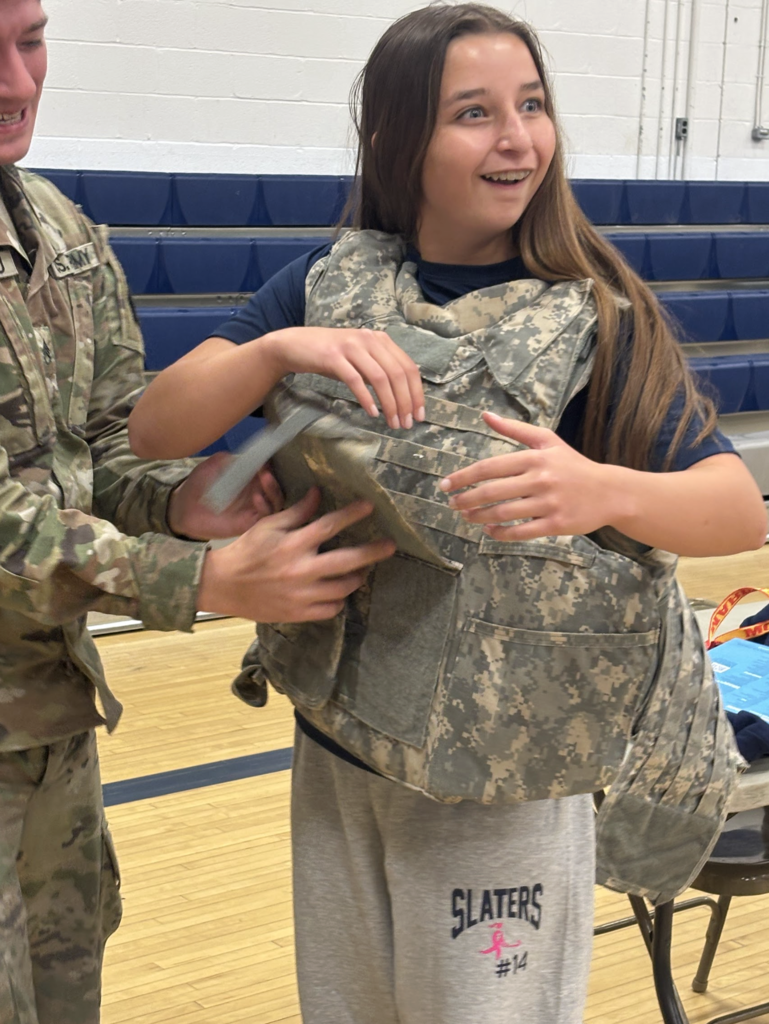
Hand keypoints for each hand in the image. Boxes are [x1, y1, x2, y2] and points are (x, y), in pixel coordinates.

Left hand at [167, 451, 283, 539]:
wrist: (185, 507)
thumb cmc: (200, 484)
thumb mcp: (215, 465)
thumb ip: (232, 459)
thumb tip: (250, 455)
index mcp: (250, 477)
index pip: (269, 469)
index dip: (271, 463)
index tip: (267, 456)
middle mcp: (256, 491)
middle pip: (276, 484)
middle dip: (275, 476)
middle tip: (266, 469)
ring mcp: (255, 507)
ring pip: (276, 500)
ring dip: (273, 489)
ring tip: (265, 478)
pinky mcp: (250, 522)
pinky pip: (265, 515)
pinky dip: (265, 506)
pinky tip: (257, 497)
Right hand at [197, 488, 396, 621]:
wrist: (223, 585)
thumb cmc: (247, 551)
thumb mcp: (269, 526)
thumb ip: (296, 512)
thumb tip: (318, 493)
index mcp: (294, 544)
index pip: (330, 526)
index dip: (353, 514)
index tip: (370, 506)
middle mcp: (302, 569)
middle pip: (348, 561)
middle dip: (373, 552)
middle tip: (390, 546)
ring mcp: (302, 594)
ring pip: (343, 588)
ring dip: (356, 578)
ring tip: (360, 571)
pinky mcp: (299, 613)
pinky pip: (330, 610)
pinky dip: (337, 601)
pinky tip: (337, 593)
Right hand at [263, 326, 423, 429]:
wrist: (294, 346)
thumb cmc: (331, 357)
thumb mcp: (360, 360)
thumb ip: (380, 371)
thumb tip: (403, 397)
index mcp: (380, 340)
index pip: (409, 367)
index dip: (417, 393)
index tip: (419, 415)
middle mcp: (369, 339)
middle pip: (398, 373)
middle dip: (406, 402)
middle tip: (407, 424)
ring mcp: (351, 346)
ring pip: (380, 378)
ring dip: (390, 404)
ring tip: (393, 423)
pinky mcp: (333, 356)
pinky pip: (355, 380)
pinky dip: (366, 398)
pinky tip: (372, 413)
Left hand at [438, 412, 611, 540]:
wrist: (610, 492)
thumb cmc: (573, 465)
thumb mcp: (547, 441)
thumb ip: (514, 429)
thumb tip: (486, 415)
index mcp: (534, 457)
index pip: (489, 467)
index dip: (463, 477)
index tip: (445, 484)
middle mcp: (540, 479)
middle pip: (492, 491)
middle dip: (466, 499)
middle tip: (451, 504)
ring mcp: (548, 503)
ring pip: (504, 513)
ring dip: (479, 516)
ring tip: (466, 516)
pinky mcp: (556, 524)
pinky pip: (521, 532)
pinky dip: (501, 533)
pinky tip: (489, 530)